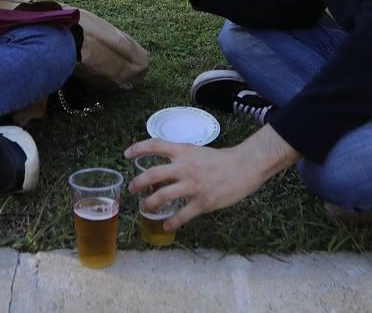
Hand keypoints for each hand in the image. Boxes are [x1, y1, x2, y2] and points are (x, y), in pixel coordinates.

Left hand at [125, 127, 299, 230]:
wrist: (245, 166)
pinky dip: (172, 222)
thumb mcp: (198, 152)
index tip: (126, 154)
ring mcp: (192, 185)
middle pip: (152, 174)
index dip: (138, 148)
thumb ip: (182, 158)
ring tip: (144, 208)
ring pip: (162, 196)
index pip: (155, 145)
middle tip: (132, 188)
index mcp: (183, 151)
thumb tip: (167, 167)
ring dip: (149, 204)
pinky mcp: (202, 202)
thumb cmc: (223, 159)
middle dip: (138, 183)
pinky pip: (182, 215)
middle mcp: (184, 167)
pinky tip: (167, 226)